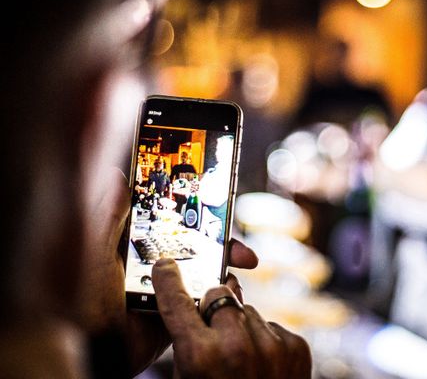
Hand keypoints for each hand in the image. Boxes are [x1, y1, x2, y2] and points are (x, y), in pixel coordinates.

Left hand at [81, 168, 258, 374]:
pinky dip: (221, 298)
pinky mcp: (176, 313)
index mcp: (135, 244)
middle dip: (224, 243)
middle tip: (243, 251)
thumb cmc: (81, 303)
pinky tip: (232, 295)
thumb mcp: (93, 252)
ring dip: (227, 270)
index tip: (220, 204)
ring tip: (240, 272)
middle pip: (198, 244)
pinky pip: (205, 301)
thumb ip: (107, 216)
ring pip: (206, 271)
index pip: (173, 219)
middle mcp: (154, 263)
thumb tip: (118, 176)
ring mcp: (168, 288)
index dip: (198, 211)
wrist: (92, 352)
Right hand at [152, 259, 311, 378]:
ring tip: (240, 360)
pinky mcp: (295, 345)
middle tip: (212, 334)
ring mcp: (271, 343)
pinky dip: (264, 338)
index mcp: (201, 355)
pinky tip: (261, 364)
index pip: (178, 301)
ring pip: (246, 310)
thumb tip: (193, 308)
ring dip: (240, 326)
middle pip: (219, 296)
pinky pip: (271, 326)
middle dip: (213, 309)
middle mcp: (237, 344)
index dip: (170, 280)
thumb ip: (188, 343)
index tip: (166, 265)